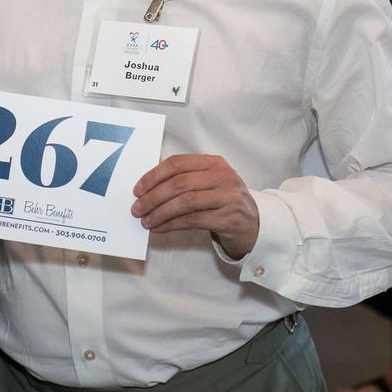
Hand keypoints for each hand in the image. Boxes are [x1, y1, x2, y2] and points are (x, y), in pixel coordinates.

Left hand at [131, 154, 259, 258]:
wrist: (254, 223)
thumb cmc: (223, 201)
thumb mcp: (209, 183)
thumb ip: (185, 180)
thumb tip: (146, 190)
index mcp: (214, 163)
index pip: (178, 163)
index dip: (154, 176)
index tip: (137, 189)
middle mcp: (223, 176)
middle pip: (179, 183)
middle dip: (153, 197)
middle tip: (137, 208)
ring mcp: (228, 197)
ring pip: (185, 202)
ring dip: (160, 213)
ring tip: (146, 221)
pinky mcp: (229, 218)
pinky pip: (193, 220)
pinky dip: (172, 225)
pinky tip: (160, 228)